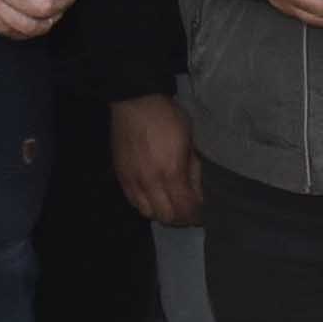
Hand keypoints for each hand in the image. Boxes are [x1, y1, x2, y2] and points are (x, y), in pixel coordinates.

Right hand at [107, 92, 203, 223]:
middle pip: (166, 217)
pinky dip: (145, 205)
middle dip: (180, 218)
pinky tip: (154, 197)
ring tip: (171, 205)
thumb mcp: (189, 142)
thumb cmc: (168, 118)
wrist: (136, 103)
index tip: (202, 213)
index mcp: (171, 173)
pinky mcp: (121, 177)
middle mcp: (150, 182)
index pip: (184, 208)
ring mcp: (132, 181)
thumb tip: (197, 193)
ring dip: (162, 213)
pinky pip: (133, 202)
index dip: (195, 215)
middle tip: (188, 211)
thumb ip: (193, 170)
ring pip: (147, 213)